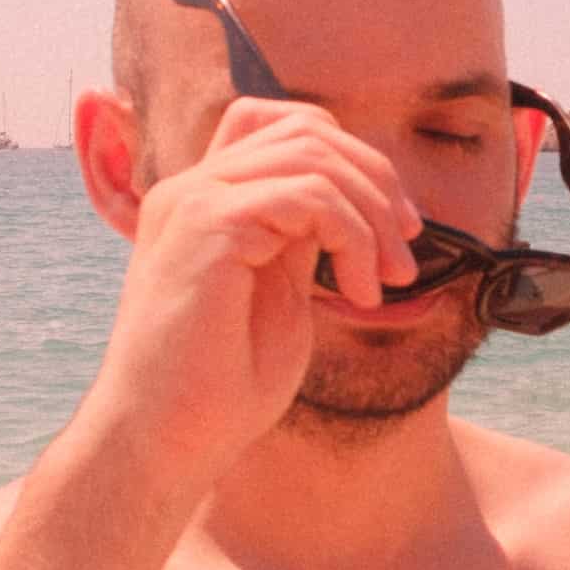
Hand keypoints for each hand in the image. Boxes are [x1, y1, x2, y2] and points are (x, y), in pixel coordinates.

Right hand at [79, 98, 421, 485]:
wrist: (165, 443)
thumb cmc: (220, 387)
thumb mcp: (280, 294)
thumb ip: (302, 238)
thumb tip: (348, 202)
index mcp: (207, 201)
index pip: (285, 126)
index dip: (353, 162)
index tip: (394, 230)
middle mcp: (193, 188)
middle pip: (307, 128)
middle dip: (377, 183)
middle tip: (404, 253)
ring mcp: (193, 201)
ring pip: (312, 153)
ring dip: (370, 214)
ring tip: (383, 281)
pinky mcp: (205, 226)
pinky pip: (306, 195)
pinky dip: (351, 236)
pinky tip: (356, 294)